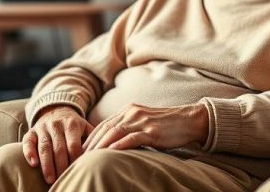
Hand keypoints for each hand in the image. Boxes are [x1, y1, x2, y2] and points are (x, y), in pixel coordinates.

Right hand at [22, 105, 93, 183]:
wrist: (56, 109)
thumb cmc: (73, 124)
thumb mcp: (85, 126)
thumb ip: (93, 137)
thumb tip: (106, 149)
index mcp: (72, 124)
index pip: (74, 145)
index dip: (75, 159)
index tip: (77, 170)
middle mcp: (56, 125)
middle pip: (59, 148)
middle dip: (61, 165)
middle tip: (63, 179)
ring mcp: (43, 128)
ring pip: (44, 147)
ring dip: (47, 164)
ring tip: (50, 179)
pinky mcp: (31, 131)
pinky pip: (28, 142)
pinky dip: (29, 152)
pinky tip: (33, 164)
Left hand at [82, 102, 207, 152]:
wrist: (190, 120)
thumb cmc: (168, 125)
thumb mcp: (145, 123)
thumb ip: (130, 128)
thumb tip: (114, 143)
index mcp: (130, 110)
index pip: (104, 124)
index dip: (91, 138)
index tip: (81, 151)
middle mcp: (133, 113)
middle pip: (105, 128)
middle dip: (91, 144)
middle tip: (79, 158)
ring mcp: (142, 121)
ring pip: (115, 132)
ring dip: (100, 146)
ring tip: (89, 158)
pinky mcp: (152, 131)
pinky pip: (132, 138)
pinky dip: (119, 145)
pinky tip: (110, 153)